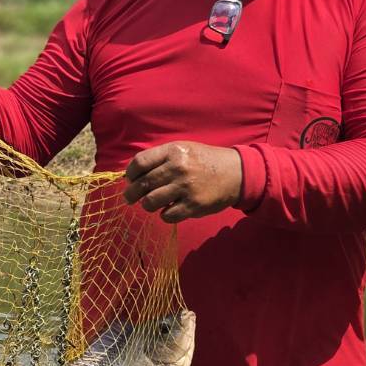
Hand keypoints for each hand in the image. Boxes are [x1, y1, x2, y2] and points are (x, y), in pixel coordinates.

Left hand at [122, 141, 242, 222]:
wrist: (235, 173)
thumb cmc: (203, 161)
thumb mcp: (182, 149)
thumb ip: (159, 158)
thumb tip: (131, 174)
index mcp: (173, 152)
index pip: (140, 163)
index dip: (130, 174)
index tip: (130, 180)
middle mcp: (178, 168)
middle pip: (142, 184)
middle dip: (131, 194)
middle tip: (130, 198)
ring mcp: (186, 188)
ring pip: (150, 202)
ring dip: (147, 205)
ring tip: (150, 204)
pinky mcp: (194, 205)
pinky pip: (167, 216)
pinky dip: (164, 215)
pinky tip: (169, 209)